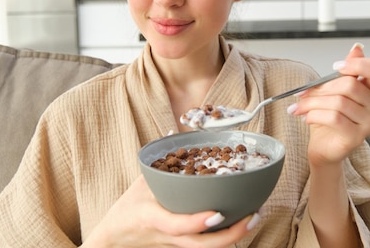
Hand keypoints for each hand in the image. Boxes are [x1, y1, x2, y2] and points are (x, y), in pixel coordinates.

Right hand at [84, 174, 258, 247]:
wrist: (116, 238)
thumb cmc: (129, 209)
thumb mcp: (141, 182)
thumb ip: (159, 159)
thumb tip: (173, 132)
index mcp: (154, 217)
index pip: (176, 225)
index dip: (197, 221)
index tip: (218, 213)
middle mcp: (168, 236)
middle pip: (202, 245)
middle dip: (232, 233)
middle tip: (253, 214)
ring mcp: (177, 245)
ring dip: (235, 236)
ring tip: (254, 216)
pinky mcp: (183, 247)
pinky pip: (207, 245)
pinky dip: (226, 235)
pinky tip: (242, 221)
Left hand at [288, 43, 369, 165]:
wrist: (324, 147)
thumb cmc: (329, 119)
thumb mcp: (333, 91)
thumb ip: (345, 71)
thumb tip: (357, 47)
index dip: (360, 65)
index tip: (336, 67)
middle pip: (350, 86)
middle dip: (321, 88)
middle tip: (302, 93)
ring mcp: (369, 124)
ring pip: (338, 102)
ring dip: (312, 103)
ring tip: (299, 107)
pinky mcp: (357, 137)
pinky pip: (335, 118)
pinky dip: (315, 115)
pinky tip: (307, 117)